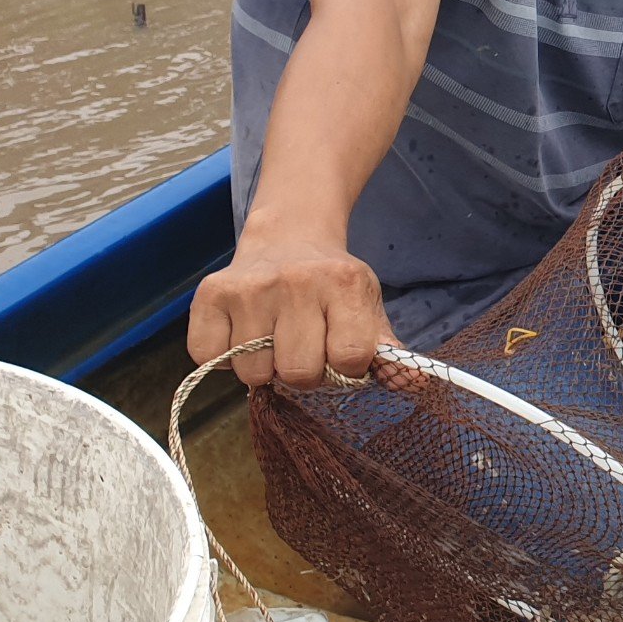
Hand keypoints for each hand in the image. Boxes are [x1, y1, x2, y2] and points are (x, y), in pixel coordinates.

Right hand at [188, 223, 399, 387]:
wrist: (289, 238)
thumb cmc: (333, 287)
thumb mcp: (369, 309)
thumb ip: (390, 352)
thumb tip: (412, 384)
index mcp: (345, 284)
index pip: (349, 357)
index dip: (347, 368)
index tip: (341, 353)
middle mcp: (296, 281)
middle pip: (299, 372)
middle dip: (305, 373)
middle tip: (304, 348)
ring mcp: (250, 288)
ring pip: (254, 373)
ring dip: (264, 367)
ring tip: (274, 338)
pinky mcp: (210, 294)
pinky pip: (210, 358)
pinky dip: (225, 358)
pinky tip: (244, 332)